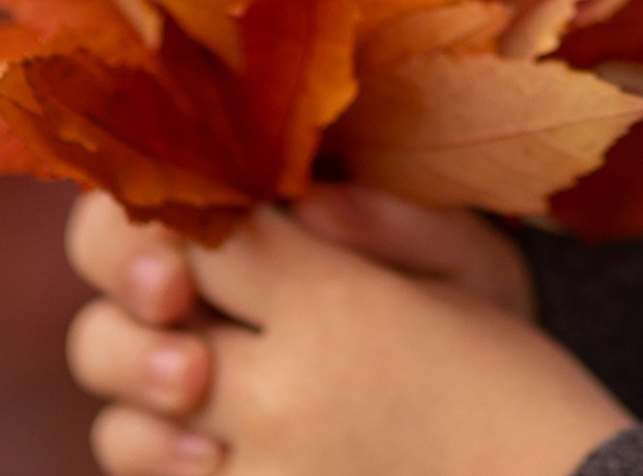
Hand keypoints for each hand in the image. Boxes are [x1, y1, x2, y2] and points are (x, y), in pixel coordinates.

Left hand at [65, 192, 631, 475]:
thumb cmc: (519, 384)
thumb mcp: (473, 273)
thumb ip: (379, 220)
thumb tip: (295, 193)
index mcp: (334, 305)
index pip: (197, 233)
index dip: (172, 209)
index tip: (198, 209)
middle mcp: (278, 394)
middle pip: (126, 332)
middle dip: (134, 303)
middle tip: (176, 298)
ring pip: (123, 430)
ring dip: (138, 400)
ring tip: (197, 388)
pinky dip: (167, 466)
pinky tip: (208, 449)